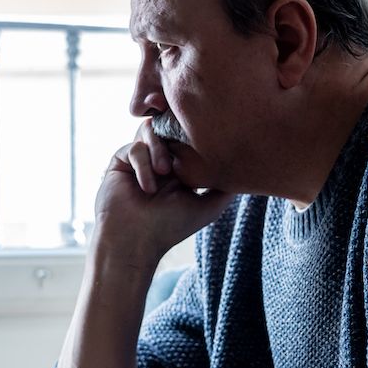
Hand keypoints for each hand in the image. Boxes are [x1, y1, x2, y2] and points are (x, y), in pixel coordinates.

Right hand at [93, 119, 232, 264]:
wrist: (135, 240)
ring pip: (151, 131)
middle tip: (180, 155)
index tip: (204, 138)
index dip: (195, 135)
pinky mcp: (121, 160)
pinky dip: (143, 165)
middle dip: (176, 136)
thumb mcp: (209, 207)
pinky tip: (147, 187)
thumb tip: (246, 169)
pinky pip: (134, 147)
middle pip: (169, 128)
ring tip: (165, 172)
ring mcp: (140, 159)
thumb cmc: (171, 227)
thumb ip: (226, 188)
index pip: (189, 138)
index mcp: (181, 167)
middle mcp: (161, 159)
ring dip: (159, 150)